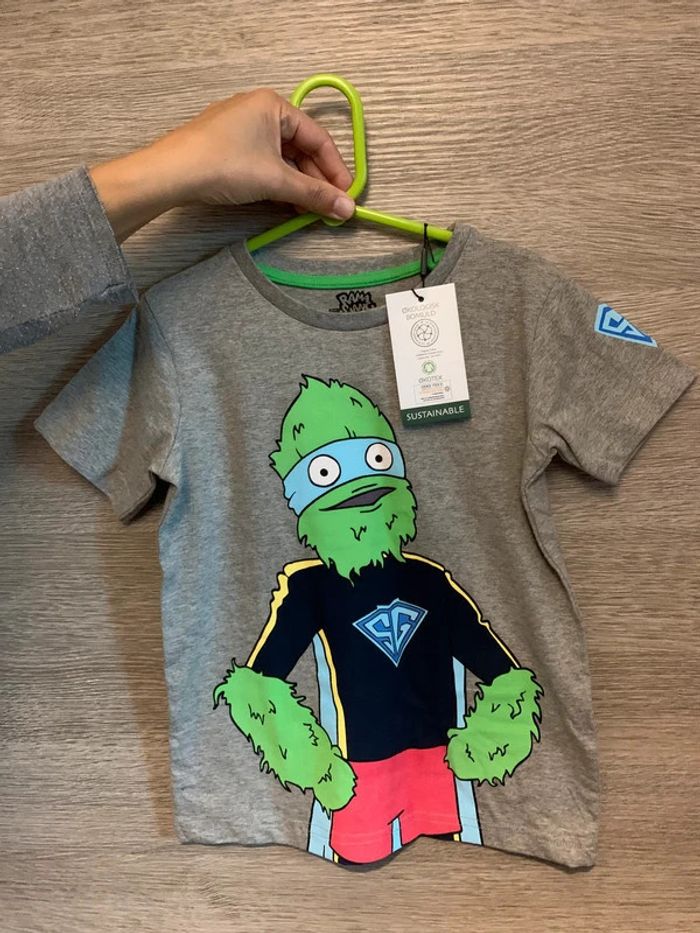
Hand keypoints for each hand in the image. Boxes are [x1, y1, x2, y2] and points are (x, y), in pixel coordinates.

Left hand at [89, 87, 355, 242]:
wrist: (170, 174)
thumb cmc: (225, 165)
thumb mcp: (276, 181)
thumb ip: (314, 195)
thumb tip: (347, 209)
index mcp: (274, 105)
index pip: (318, 138)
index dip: (336, 170)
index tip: (346, 197)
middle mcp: (259, 110)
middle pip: (300, 149)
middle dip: (316, 181)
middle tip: (329, 209)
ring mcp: (241, 129)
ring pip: (282, 159)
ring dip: (298, 186)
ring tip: (308, 211)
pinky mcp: (227, 148)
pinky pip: (263, 163)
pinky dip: (277, 184)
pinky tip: (285, 204)